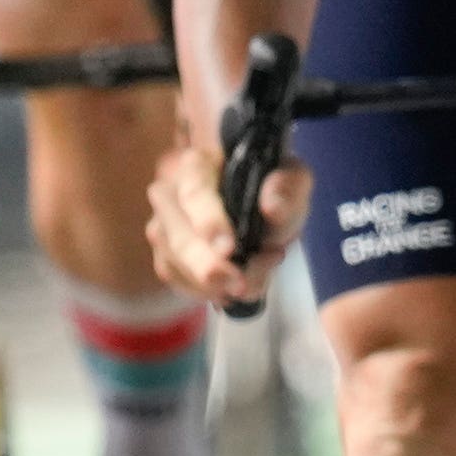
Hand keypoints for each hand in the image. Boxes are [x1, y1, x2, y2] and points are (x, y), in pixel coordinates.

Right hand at [148, 136, 296, 310]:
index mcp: (198, 163)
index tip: (229, 249)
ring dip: (212, 283)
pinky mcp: (165, 253)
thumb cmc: (273, 186)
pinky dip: (205, 291)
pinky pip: (176, 279)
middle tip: (240, 285)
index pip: (195, 192)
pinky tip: (233, 290)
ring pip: (173, 262)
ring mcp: (162, 224)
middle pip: (175, 235)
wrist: (261, 205)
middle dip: (207, 265)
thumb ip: (289, 188)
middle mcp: (170, 191)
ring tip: (253, 282)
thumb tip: (272, 206)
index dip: (209, 222)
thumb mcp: (293, 179)